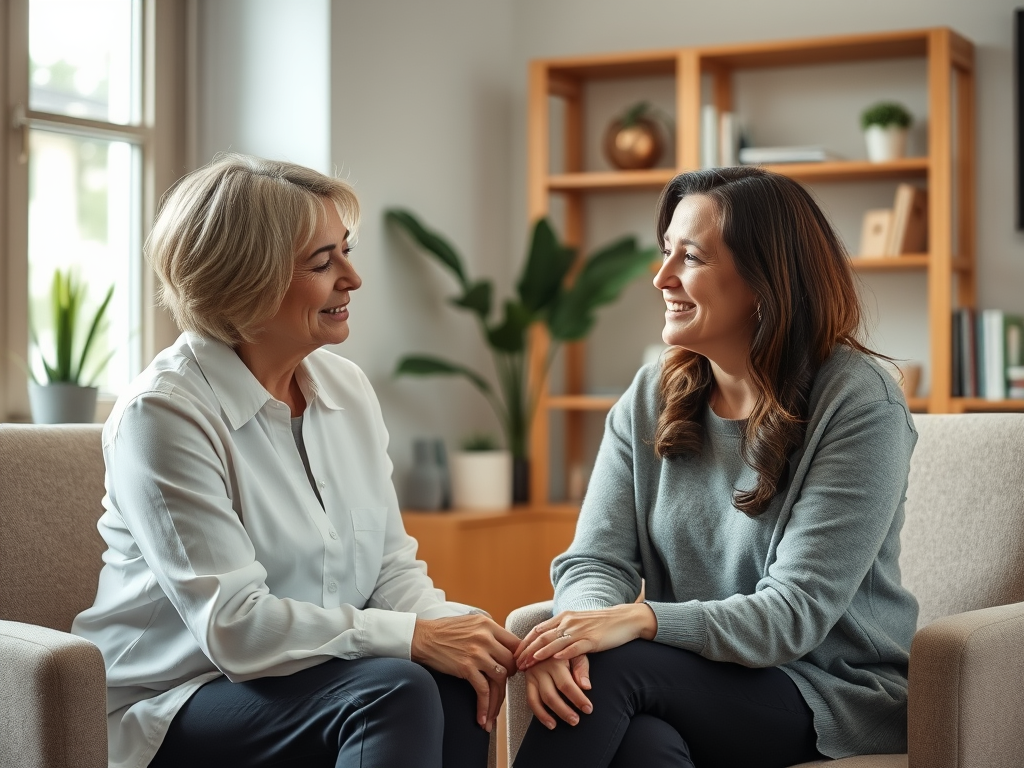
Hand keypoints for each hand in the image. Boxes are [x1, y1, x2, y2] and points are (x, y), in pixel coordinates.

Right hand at [411, 614, 519, 732]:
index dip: (519, 659)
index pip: (515, 643)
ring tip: (494, 709)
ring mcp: (477, 653)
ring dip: (499, 697)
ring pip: (501, 678)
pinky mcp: (466, 668)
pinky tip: (483, 718)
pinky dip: (485, 707)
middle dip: (511, 678)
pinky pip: (483, 691)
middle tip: (504, 686)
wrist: (422, 637)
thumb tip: (504, 647)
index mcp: (488, 624)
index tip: (518, 669)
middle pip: (511, 662)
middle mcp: (485, 637)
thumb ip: (488, 632)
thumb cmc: (445, 631)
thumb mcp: (471, 622)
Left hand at [515, 604, 656, 669]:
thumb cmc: (601, 624)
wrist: (624, 619)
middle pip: (542, 636)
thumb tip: (549, 640)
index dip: (525, 642)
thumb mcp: (578, 623)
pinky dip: (564, 654)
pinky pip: (575, 647)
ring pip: (555, 641)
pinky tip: (554, 661)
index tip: (515, 654)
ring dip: (540, 654)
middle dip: (527, 651)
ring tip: (528, 665)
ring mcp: (580, 630)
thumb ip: (564, 630)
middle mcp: (569, 621)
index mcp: (564, 617)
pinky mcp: (592, 639)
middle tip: (516, 664)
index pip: (538, 630)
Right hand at [525, 654, 592, 728]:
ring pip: (537, 700)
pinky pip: (530, 700)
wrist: (544, 638)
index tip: (588, 709)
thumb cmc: (565, 647)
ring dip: (547, 716)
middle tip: (575, 721)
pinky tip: (548, 722)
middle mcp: (541, 668)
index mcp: (555, 660)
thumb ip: (581, 669)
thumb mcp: (576, 652)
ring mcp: (532, 675)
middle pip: (551, 695)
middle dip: (563, 711)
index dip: (578, 699)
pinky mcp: (527, 680)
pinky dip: (538, 713)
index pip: (567, 685)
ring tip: (558, 726)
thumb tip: (586, 687)